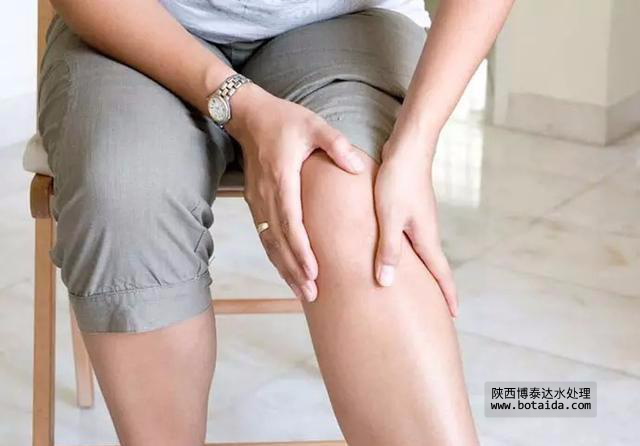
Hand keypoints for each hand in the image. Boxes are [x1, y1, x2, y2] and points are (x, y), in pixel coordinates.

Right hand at [226, 84, 365, 301]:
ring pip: (269, 242)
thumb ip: (336, 144)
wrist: (249, 116)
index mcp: (281, 178)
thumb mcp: (314, 125)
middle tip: (311, 294)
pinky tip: (287, 271)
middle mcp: (266, 194)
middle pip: (278, 241)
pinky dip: (276, 256)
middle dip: (294, 269)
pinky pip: (265, 235)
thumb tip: (358, 167)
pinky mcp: (255, 202)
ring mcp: (257, 200)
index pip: (290, 221)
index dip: (300, 249)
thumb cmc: (284, 120)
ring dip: (284, 268)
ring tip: (301, 292)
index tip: (313, 270)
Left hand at [374, 135, 457, 317]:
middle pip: (434, 266)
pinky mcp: (410, 210)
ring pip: (422, 252)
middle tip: (438, 309)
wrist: (408, 147)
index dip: (447, 295)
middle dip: (437, 288)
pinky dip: (409, 254)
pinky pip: (411, 239)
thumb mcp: (389, 218)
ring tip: (417, 287)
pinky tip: (398, 254)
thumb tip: (387, 283)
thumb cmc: (398, 181)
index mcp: (425, 237)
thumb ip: (388, 250)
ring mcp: (419, 220)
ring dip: (423, 270)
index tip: (453, 315)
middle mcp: (426, 231)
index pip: (440, 273)